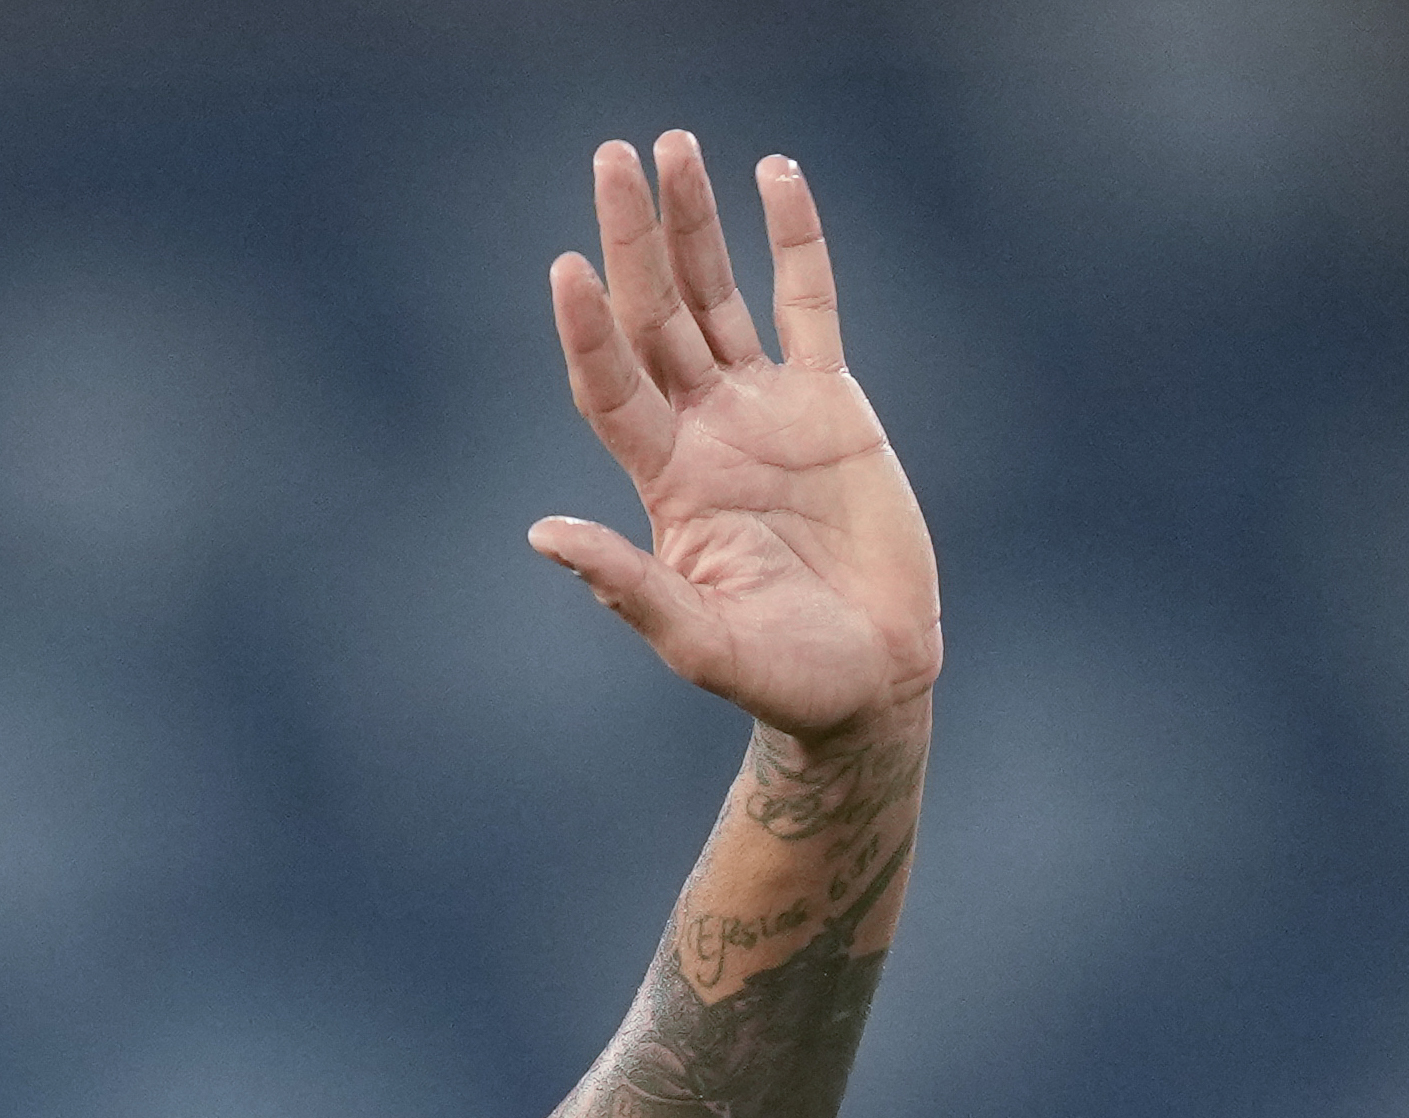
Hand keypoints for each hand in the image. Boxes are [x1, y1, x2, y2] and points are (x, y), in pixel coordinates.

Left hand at [531, 133, 941, 744]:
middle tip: (612, 157)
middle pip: (655, 316)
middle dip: (634, 239)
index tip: (563, 265)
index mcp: (665, 482)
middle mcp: (703, 432)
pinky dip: (795, 241)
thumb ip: (626, 585)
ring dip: (694, 224)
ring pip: (718, 296)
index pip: (610, 386)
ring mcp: (765, 411)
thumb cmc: (779, 675)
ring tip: (675, 147)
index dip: (587, 329)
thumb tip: (542, 534)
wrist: (866, 680)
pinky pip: (810, 302)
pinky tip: (774, 175)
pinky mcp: (832, 403)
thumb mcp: (696, 639)